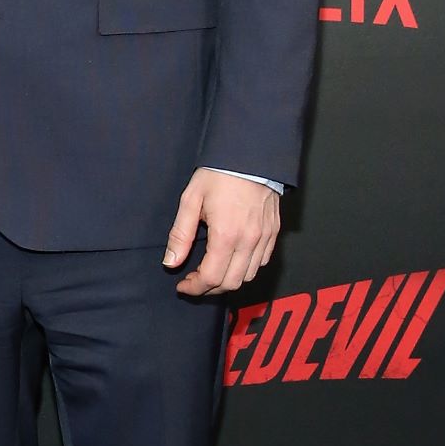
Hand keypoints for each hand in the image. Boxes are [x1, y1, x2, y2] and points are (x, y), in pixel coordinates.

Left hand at [165, 169, 280, 296]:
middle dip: (210, 289)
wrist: (250, 157)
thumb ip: (180, 235)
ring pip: (249, 276)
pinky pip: (262, 262)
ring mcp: (265, 239)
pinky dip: (245, 269)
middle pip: (231, 283)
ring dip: (228, 280)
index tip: (182, 286)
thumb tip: (170, 262)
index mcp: (226, 235)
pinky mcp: (274, 233)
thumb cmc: (217, 175)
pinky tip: (231, 260)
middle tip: (193, 281)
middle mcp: (249, 241)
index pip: (211, 278)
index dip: (195, 287)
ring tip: (210, 272)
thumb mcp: (190, 200)